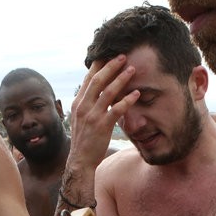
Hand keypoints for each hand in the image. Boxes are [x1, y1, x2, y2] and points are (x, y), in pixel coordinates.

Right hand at [66, 56, 139, 180]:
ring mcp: (92, 116)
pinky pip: (117, 109)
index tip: (108, 54)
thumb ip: (87, 104)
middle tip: (122, 56)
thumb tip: (95, 91)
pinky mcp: (102, 126)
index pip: (88, 79)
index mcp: (78, 103)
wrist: (80, 160)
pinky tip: (136, 94)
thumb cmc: (84, 139)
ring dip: (121, 79)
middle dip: (110, 66)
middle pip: (98, 80)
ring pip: (108, 92)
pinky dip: (127, 100)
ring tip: (132, 69)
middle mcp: (83, 106)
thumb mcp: (80, 118)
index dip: (99, 65)